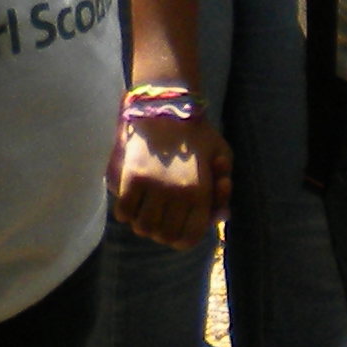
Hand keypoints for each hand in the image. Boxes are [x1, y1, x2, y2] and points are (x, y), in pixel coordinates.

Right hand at [111, 119, 229, 250]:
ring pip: (142, 227)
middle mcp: (179, 194)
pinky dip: (125, 212)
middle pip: (163, 235)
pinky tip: (129, 201)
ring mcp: (155, 187)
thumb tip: (221, 217)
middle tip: (157, 219)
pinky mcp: (133, 177)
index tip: (174, 231)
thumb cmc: (198, 134)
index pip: (188, 237)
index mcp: (201, 192)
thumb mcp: (222, 157)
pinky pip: (124, 212)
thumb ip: (221, 192)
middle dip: (159, 232)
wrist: (168, 106)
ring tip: (142, 211)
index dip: (179, 240)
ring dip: (141, 223)